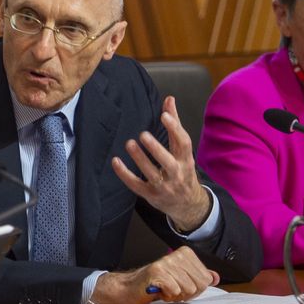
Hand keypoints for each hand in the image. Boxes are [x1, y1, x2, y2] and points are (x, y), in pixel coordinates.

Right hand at [89, 247, 219, 303]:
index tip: (180, 285)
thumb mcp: (181, 279)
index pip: (206, 279)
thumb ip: (198, 277)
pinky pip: (175, 291)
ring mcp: (166, 262)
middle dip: (187, 293)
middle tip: (171, 289)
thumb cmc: (155, 285)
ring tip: (164, 289)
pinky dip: (167, 296)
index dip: (195, 289)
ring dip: (176, 296)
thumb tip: (215, 277)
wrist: (128, 288)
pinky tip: (158, 291)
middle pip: (200, 285)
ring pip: (188, 289)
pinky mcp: (157, 272)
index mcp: (185, 254)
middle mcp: (176, 255)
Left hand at [111, 96, 210, 231]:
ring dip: (140, 159)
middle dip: (156, 149)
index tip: (164, 115)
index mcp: (186, 160)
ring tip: (129, 143)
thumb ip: (175, 123)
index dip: (175, 129)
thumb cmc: (182, 170)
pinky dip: (125, 174)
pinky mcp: (150, 195)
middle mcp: (177, 174)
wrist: (188, 204)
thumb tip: (169, 99)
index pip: (184, 144)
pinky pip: (137, 185)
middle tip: (143, 134)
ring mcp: (164, 187)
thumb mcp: (182, 149)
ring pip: (152, 174)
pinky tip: (116, 161)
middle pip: (168, 162)